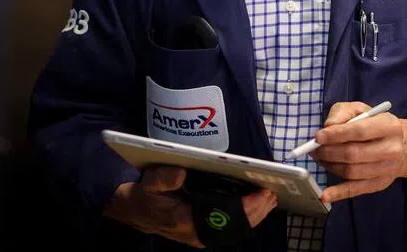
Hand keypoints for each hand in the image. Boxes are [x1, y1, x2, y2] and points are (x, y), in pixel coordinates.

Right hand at [105, 165, 277, 246]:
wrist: (134, 210)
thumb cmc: (144, 195)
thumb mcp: (148, 183)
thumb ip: (163, 178)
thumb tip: (181, 172)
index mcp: (185, 220)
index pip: (223, 218)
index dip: (245, 207)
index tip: (262, 194)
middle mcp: (195, 233)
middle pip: (233, 226)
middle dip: (256, 211)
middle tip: (272, 194)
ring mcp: (199, 235)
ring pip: (233, 230)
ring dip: (254, 215)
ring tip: (270, 199)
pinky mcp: (202, 231)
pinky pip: (228, 228)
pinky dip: (245, 217)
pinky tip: (257, 206)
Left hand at [312, 102, 406, 202]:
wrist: (405, 146)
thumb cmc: (377, 124)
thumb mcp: (363, 109)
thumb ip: (343, 112)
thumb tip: (327, 127)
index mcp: (389, 126)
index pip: (360, 132)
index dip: (336, 135)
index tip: (318, 137)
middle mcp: (391, 149)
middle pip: (354, 154)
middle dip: (328, 151)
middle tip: (314, 148)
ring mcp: (386, 170)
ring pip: (351, 172)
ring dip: (329, 165)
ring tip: (319, 158)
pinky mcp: (379, 184)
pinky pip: (356, 190)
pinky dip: (338, 193)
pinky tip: (325, 195)